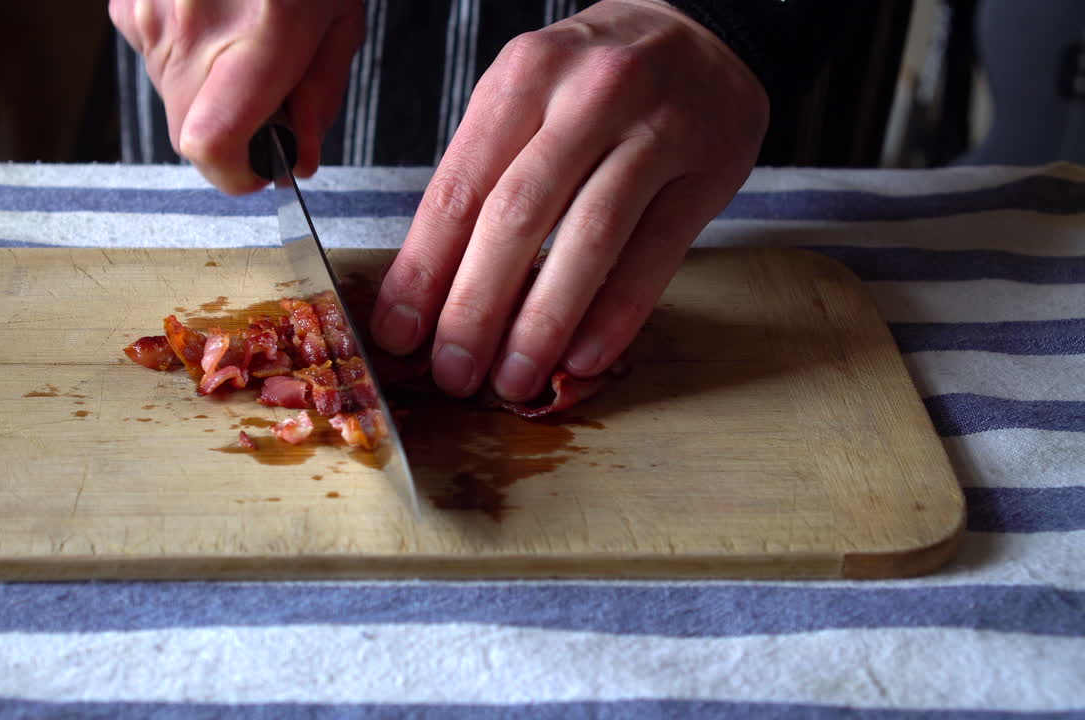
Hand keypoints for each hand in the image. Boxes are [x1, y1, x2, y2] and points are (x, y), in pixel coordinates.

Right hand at [109, 0, 363, 192]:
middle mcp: (193, 29)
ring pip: (172, 101)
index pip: (211, 145)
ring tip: (243, 42)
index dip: (235, 174)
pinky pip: (152, 59)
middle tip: (267, 96)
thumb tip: (297, 161)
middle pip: (192, 136)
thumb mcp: (339, 23)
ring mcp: (150, 15)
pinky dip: (184, 56)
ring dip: (209, 93)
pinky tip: (214, 19)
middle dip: (233, 135)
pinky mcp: (127, 5)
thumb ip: (319, 100)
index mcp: (259, 37)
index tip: (261, 168)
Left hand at [370, 0, 767, 400]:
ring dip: (544, 321)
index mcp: (523, 76)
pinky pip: (655, 254)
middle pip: (519, 215)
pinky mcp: (709, 168)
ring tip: (513, 379)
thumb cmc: (591, 83)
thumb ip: (480, 180)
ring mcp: (656, 129)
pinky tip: (583, 357)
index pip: (461, 187)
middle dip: (477, 306)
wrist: (702, 32)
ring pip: (589, 238)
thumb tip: (426, 294)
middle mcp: (589, 95)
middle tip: (453, 372)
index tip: (399, 333)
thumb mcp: (524, 100)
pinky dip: (616, 313)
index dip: (424, 270)